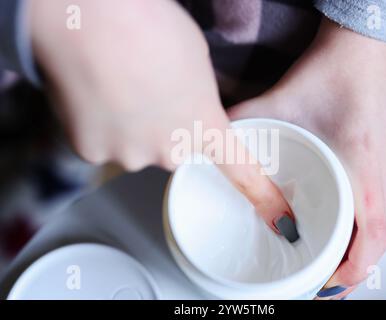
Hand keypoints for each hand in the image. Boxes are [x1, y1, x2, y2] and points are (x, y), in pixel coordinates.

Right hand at [29, 0, 293, 232]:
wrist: (88, 20)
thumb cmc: (149, 26)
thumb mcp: (195, 59)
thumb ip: (198, 96)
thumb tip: (190, 105)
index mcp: (204, 127)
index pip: (239, 169)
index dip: (260, 193)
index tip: (277, 214)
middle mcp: (170, 152)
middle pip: (172, 150)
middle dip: (165, 129)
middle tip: (149, 89)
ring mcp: (129, 155)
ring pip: (135, 147)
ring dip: (130, 125)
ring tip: (120, 85)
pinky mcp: (91, 152)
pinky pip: (103, 143)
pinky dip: (100, 124)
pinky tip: (97, 94)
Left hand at [228, 18, 385, 297]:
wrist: (366, 41)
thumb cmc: (337, 68)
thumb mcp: (283, 101)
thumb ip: (243, 122)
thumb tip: (213, 138)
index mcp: (364, 164)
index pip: (373, 234)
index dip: (354, 268)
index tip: (329, 286)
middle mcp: (383, 168)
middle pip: (380, 236)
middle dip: (355, 267)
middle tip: (326, 283)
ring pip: (383, 220)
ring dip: (360, 245)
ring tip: (334, 260)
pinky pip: (381, 200)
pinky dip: (364, 221)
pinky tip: (345, 219)